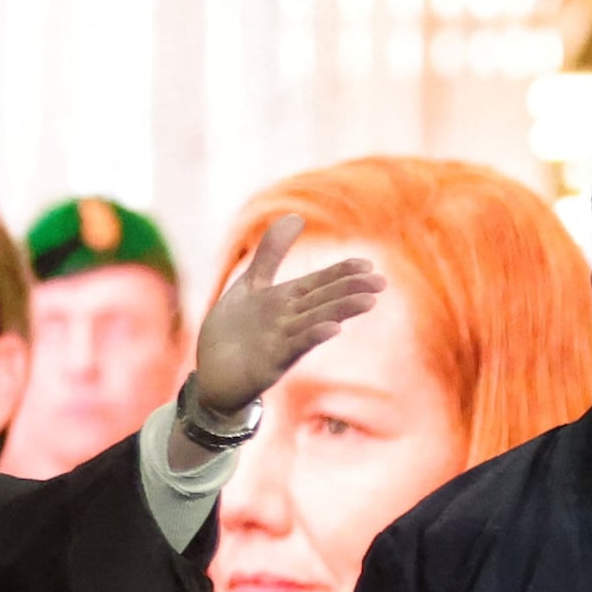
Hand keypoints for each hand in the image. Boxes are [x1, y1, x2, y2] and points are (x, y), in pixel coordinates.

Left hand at [189, 211, 385, 420]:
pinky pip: (294, 347)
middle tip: (380, 282)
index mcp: (287, 300)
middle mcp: (290, 320)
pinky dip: (313, 336)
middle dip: (351, 290)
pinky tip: (333, 328)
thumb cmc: (233, 331)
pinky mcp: (271, 363)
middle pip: (324, 300)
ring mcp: (282, 342)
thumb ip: (272, 253)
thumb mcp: (252, 283)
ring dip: (341, 311)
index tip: (368, 264)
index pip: (320, 282)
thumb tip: (296, 216)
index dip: (343, 272)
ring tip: (368, 301)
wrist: (211, 375)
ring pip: (316, 321)